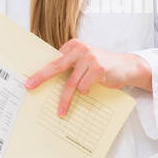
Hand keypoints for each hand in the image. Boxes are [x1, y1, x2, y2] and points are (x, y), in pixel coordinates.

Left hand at [25, 39, 150, 115]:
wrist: (127, 66)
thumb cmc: (101, 66)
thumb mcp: (84, 61)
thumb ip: (69, 66)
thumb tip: (46, 80)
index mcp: (73, 46)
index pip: (53, 60)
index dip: (41, 72)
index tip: (29, 82)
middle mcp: (80, 49)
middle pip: (56, 66)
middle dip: (41, 78)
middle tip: (30, 86)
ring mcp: (90, 57)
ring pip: (71, 82)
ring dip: (65, 99)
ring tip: (61, 111)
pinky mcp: (99, 68)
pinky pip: (84, 86)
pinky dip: (85, 91)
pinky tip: (91, 88)